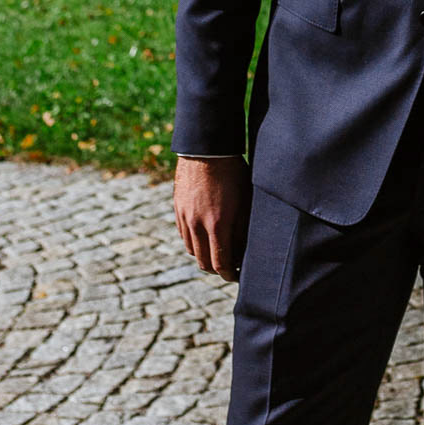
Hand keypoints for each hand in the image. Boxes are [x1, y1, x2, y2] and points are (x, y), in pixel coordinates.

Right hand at [173, 155, 249, 280]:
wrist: (207, 149)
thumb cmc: (233, 172)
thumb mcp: (245, 201)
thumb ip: (242, 229)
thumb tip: (243, 251)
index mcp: (218, 224)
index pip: (221, 264)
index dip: (230, 275)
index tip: (237, 276)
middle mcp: (198, 224)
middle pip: (204, 263)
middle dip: (217, 270)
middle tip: (229, 268)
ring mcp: (185, 217)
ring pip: (192, 251)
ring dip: (205, 256)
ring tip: (217, 252)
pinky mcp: (178, 209)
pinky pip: (184, 236)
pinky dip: (194, 243)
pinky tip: (204, 237)